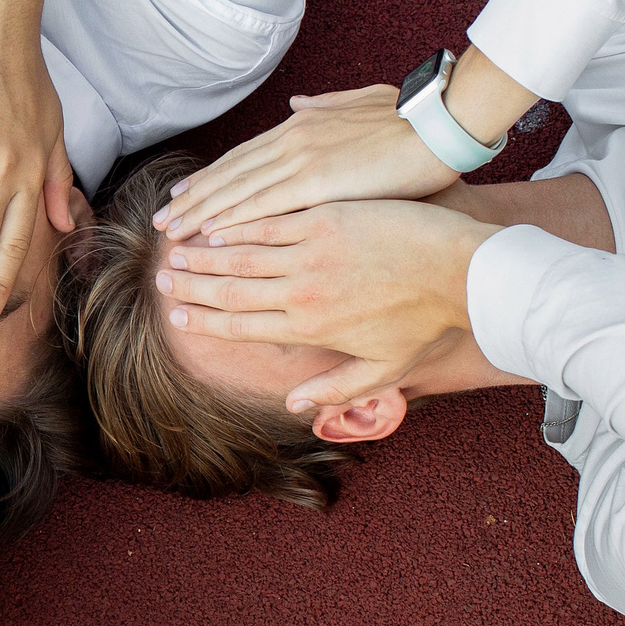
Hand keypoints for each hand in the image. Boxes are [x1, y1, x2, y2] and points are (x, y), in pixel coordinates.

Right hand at [156, 200, 498, 410]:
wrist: (462, 272)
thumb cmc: (428, 322)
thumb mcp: (385, 370)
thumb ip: (335, 389)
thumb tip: (294, 406)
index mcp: (311, 328)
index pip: (244, 326)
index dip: (206, 322)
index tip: (179, 318)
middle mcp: (303, 291)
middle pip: (231, 290)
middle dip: (192, 287)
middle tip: (162, 282)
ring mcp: (313, 252)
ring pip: (242, 254)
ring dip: (204, 255)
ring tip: (175, 252)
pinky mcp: (327, 219)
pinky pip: (270, 222)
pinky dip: (238, 225)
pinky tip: (216, 225)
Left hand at [159, 50, 538, 238]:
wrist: (444, 122)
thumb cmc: (414, 119)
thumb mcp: (365, 102)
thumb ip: (327, 105)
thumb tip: (297, 105)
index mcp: (304, 125)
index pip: (245, 156)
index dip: (213, 176)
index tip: (187, 192)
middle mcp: (293, 137)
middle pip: (231, 174)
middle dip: (195, 198)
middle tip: (164, 220)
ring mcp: (301, 158)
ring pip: (237, 190)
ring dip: (201, 212)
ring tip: (173, 232)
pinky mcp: (316, 180)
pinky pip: (263, 204)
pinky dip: (232, 218)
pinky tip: (209, 234)